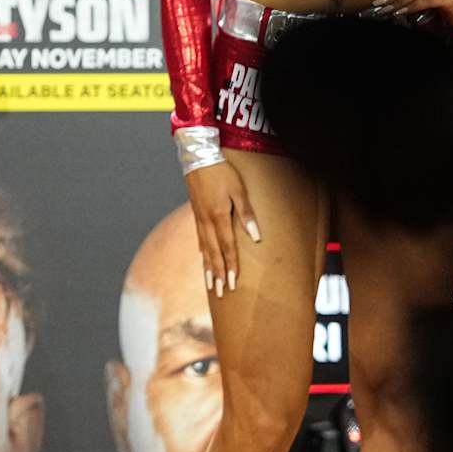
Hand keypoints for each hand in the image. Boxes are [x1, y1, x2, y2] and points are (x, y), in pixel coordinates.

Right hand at [184, 159, 260, 298]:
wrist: (198, 157)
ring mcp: (199, 218)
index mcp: (219, 216)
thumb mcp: (239, 190)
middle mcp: (207, 221)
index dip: (231, 266)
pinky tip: (203, 260)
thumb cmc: (222, 172)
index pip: (227, 247)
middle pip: (213, 253)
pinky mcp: (196, 214)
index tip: (233, 284)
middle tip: (220, 293)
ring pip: (204, 249)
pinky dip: (202, 253)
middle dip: (217, 275)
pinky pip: (199, 239)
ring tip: (210, 285)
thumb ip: (246, 214)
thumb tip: (256, 238)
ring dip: (208, 268)